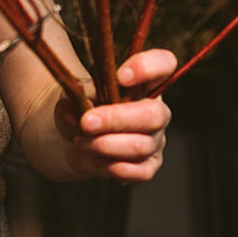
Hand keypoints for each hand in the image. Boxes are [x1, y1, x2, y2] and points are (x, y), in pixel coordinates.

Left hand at [57, 48, 175, 183]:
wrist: (74, 138)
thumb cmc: (81, 108)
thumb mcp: (76, 94)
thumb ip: (77, 96)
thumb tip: (74, 109)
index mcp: (144, 82)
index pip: (164, 64)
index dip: (148, 68)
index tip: (121, 76)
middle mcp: (156, 110)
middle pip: (153, 114)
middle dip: (116, 119)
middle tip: (87, 122)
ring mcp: (155, 139)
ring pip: (141, 145)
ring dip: (106, 145)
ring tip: (81, 141)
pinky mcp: (149, 165)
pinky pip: (140, 172)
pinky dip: (115, 167)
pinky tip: (96, 159)